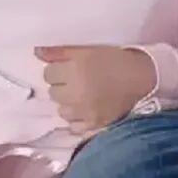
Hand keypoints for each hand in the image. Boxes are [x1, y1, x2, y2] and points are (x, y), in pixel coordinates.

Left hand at [37, 45, 156, 135]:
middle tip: (78, 81)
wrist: (141, 78)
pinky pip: (73, 126)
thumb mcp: (87, 50)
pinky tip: (86, 110)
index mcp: (75, 71)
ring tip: (83, 95)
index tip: (70, 68)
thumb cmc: (114, 60)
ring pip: (62, 110)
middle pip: (53, 92)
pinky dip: (77, 119)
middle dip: (62, 86)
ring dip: (69, 103)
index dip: (58, 70)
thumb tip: (36, 52)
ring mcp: (84, 112)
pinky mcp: (94, 125)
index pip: (48, 74)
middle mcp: (76, 93)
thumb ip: (60, 52)